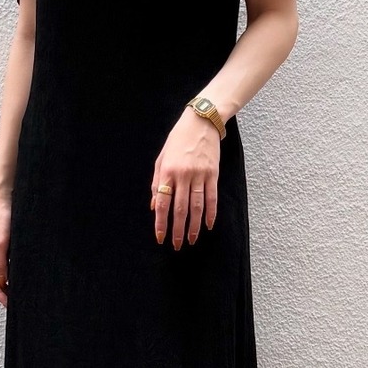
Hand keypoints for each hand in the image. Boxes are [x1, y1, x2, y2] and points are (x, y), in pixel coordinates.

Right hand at [0, 196, 11, 305]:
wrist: (4, 200)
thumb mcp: (0, 244)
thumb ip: (0, 264)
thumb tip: (3, 282)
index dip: (0, 296)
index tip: (10, 305)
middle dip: (4, 293)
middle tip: (16, 303)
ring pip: (0, 274)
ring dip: (8, 284)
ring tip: (19, 293)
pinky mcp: (2, 247)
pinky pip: (6, 265)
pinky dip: (12, 273)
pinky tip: (20, 277)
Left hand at [150, 107, 220, 247]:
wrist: (201, 122)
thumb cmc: (178, 140)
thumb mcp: (162, 158)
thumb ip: (157, 183)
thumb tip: (155, 206)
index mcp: (167, 172)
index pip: (163, 203)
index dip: (161, 223)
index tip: (160, 238)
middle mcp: (183, 175)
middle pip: (180, 209)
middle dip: (177, 229)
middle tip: (176, 245)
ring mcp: (199, 175)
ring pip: (196, 206)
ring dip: (194, 226)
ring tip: (192, 240)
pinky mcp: (213, 174)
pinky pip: (212, 198)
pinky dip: (211, 213)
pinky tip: (209, 225)